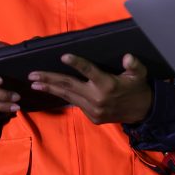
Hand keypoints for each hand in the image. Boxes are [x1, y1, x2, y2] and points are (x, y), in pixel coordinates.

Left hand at [28, 54, 152, 123]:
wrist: (142, 112)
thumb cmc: (138, 88)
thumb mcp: (139, 74)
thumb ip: (134, 64)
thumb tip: (127, 57)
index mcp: (108, 85)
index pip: (89, 71)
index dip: (77, 64)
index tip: (64, 56)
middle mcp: (97, 98)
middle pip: (69, 86)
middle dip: (49, 80)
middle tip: (32, 75)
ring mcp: (93, 110)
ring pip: (68, 96)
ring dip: (50, 89)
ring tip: (34, 84)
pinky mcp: (91, 117)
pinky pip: (75, 103)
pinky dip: (64, 96)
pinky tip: (53, 91)